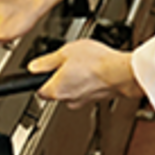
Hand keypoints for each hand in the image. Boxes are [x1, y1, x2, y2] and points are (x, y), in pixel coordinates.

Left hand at [27, 39, 142, 108]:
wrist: (121, 72)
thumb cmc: (95, 62)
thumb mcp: (65, 52)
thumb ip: (47, 61)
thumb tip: (33, 67)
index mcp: (56, 90)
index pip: (38, 90)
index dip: (40, 79)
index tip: (43, 71)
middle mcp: (68, 100)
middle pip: (56, 91)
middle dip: (59, 78)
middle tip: (66, 62)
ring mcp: (83, 101)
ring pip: (71, 91)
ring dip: (74, 79)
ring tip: (82, 63)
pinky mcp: (96, 100)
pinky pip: (85, 91)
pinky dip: (87, 82)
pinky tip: (93, 69)